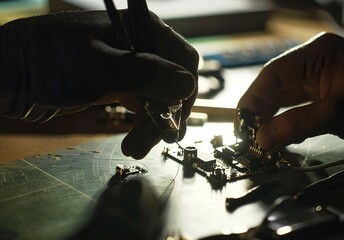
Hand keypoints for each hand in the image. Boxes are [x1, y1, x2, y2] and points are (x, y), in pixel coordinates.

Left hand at [0, 10, 198, 158]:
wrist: (9, 74)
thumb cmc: (51, 64)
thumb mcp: (101, 69)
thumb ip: (148, 75)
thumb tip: (188, 85)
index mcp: (143, 30)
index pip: (184, 62)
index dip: (184, 93)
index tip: (173, 122)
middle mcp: (141, 46)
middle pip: (173, 83)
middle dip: (167, 115)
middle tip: (153, 143)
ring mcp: (129, 66)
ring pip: (159, 97)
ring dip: (153, 125)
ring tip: (136, 148)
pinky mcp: (116, 84)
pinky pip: (141, 104)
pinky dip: (140, 124)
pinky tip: (132, 140)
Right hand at [237, 32, 343, 149]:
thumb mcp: (336, 115)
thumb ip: (295, 125)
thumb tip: (261, 140)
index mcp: (319, 52)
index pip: (275, 72)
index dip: (254, 97)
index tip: (241, 120)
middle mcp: (313, 60)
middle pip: (275, 83)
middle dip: (259, 108)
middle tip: (245, 132)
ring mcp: (316, 75)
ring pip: (281, 94)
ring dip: (268, 115)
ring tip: (255, 136)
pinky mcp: (319, 90)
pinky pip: (292, 103)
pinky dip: (282, 118)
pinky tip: (272, 132)